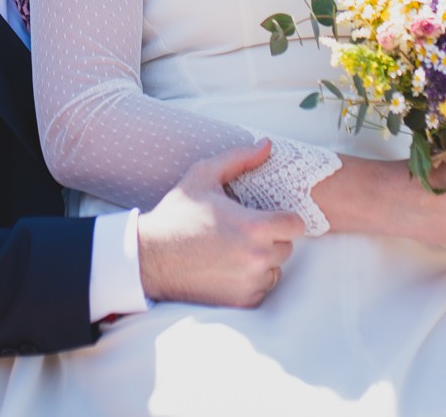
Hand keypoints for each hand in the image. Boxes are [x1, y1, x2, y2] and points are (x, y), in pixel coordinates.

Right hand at [137, 140, 304, 308]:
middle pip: (287, 247)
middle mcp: (257, 257)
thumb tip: (267, 145)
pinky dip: (251, 281)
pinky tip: (229, 268)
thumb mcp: (203, 176)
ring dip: (263, 261)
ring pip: (275, 270)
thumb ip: (239, 159)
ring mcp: (250, 282)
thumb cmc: (177, 215)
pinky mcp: (240, 301)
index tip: (268, 217)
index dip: (284, 219)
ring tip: (235, 250)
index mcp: (254, 226)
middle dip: (271, 239)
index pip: (296, 224)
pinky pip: (261, 290)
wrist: (149, 257)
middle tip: (244, 232)